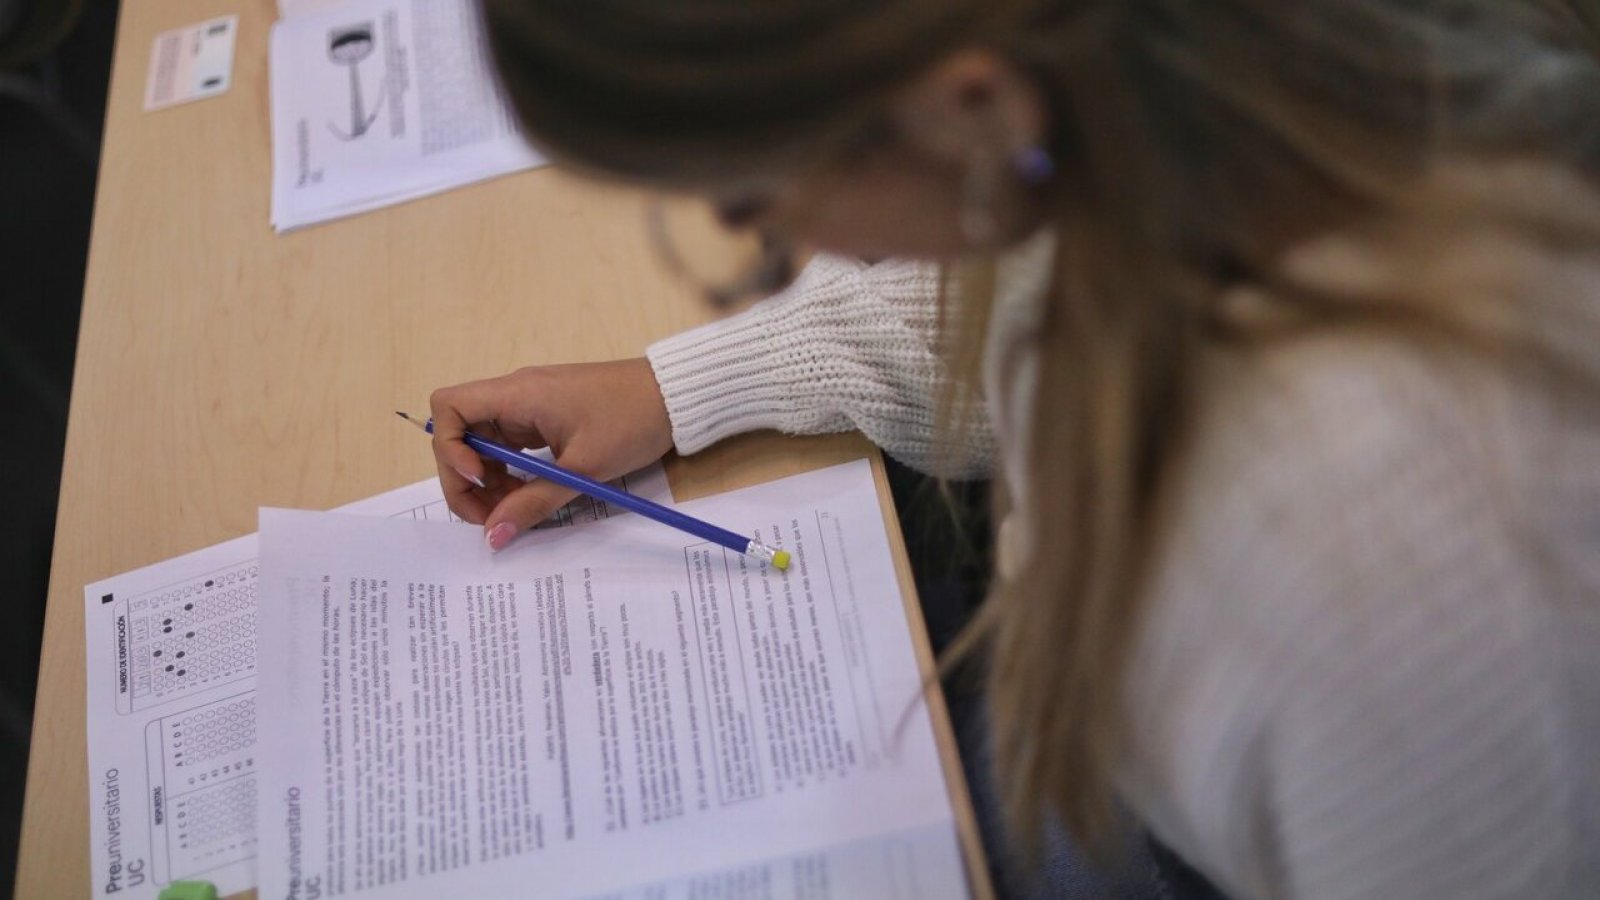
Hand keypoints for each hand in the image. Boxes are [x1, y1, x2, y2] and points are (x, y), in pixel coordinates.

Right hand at [428, 358, 673, 549]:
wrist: (675, 397)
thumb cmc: (632, 421)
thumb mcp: (583, 469)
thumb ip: (534, 502)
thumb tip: (494, 536)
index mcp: (518, 394)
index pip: (448, 407)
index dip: (449, 447)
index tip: (478, 479)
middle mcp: (515, 394)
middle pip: (460, 432)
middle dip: (466, 478)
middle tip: (492, 515)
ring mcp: (529, 406)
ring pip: (483, 443)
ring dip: (489, 479)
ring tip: (514, 509)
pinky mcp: (545, 417)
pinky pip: (510, 445)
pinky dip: (510, 472)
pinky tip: (528, 494)